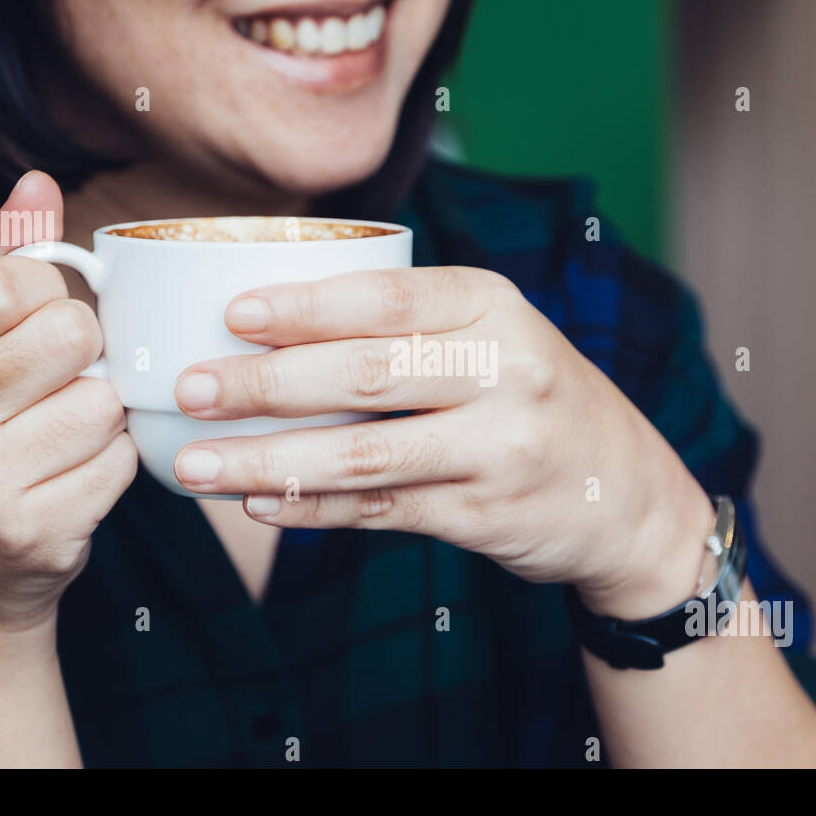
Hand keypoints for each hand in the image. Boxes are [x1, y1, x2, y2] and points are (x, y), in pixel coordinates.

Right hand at [0, 171, 136, 629]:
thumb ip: (3, 261)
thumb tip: (37, 180)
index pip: (16, 280)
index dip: (54, 297)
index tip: (39, 325)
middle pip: (71, 335)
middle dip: (85, 358)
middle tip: (56, 387)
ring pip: (102, 401)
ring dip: (101, 417)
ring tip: (60, 437)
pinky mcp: (26, 531)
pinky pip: (120, 463)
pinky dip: (112, 467)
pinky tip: (71, 479)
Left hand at [172, 267, 713, 616]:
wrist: (627, 493)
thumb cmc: (532, 397)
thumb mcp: (496, 336)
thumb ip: (411, 326)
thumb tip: (267, 326)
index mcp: (496, 308)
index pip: (388, 300)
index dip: (304, 307)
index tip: (229, 314)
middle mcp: (506, 371)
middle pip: (366, 375)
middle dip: (265, 383)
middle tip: (189, 387)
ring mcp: (500, 448)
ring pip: (365, 454)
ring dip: (270, 459)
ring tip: (195, 463)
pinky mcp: (486, 515)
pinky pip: (382, 510)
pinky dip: (314, 508)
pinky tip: (259, 503)